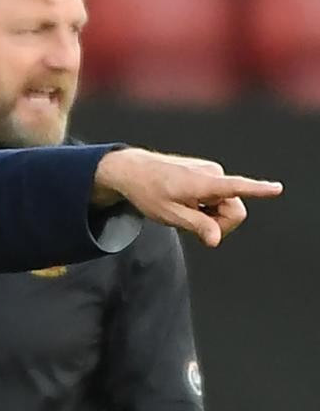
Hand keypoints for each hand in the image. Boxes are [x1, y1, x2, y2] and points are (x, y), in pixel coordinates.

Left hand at [93, 148, 282, 246]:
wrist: (133, 171)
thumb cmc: (148, 193)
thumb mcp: (169, 215)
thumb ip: (196, 226)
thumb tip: (215, 239)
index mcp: (202, 183)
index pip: (235, 187)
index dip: (258, 190)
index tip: (277, 188)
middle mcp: (212, 173)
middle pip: (235, 211)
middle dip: (219, 224)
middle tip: (192, 227)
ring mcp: (212, 171)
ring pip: (227, 206)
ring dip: (211, 215)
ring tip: (185, 210)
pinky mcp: (209, 173)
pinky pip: (219, 198)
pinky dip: (207, 206)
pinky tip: (187, 203)